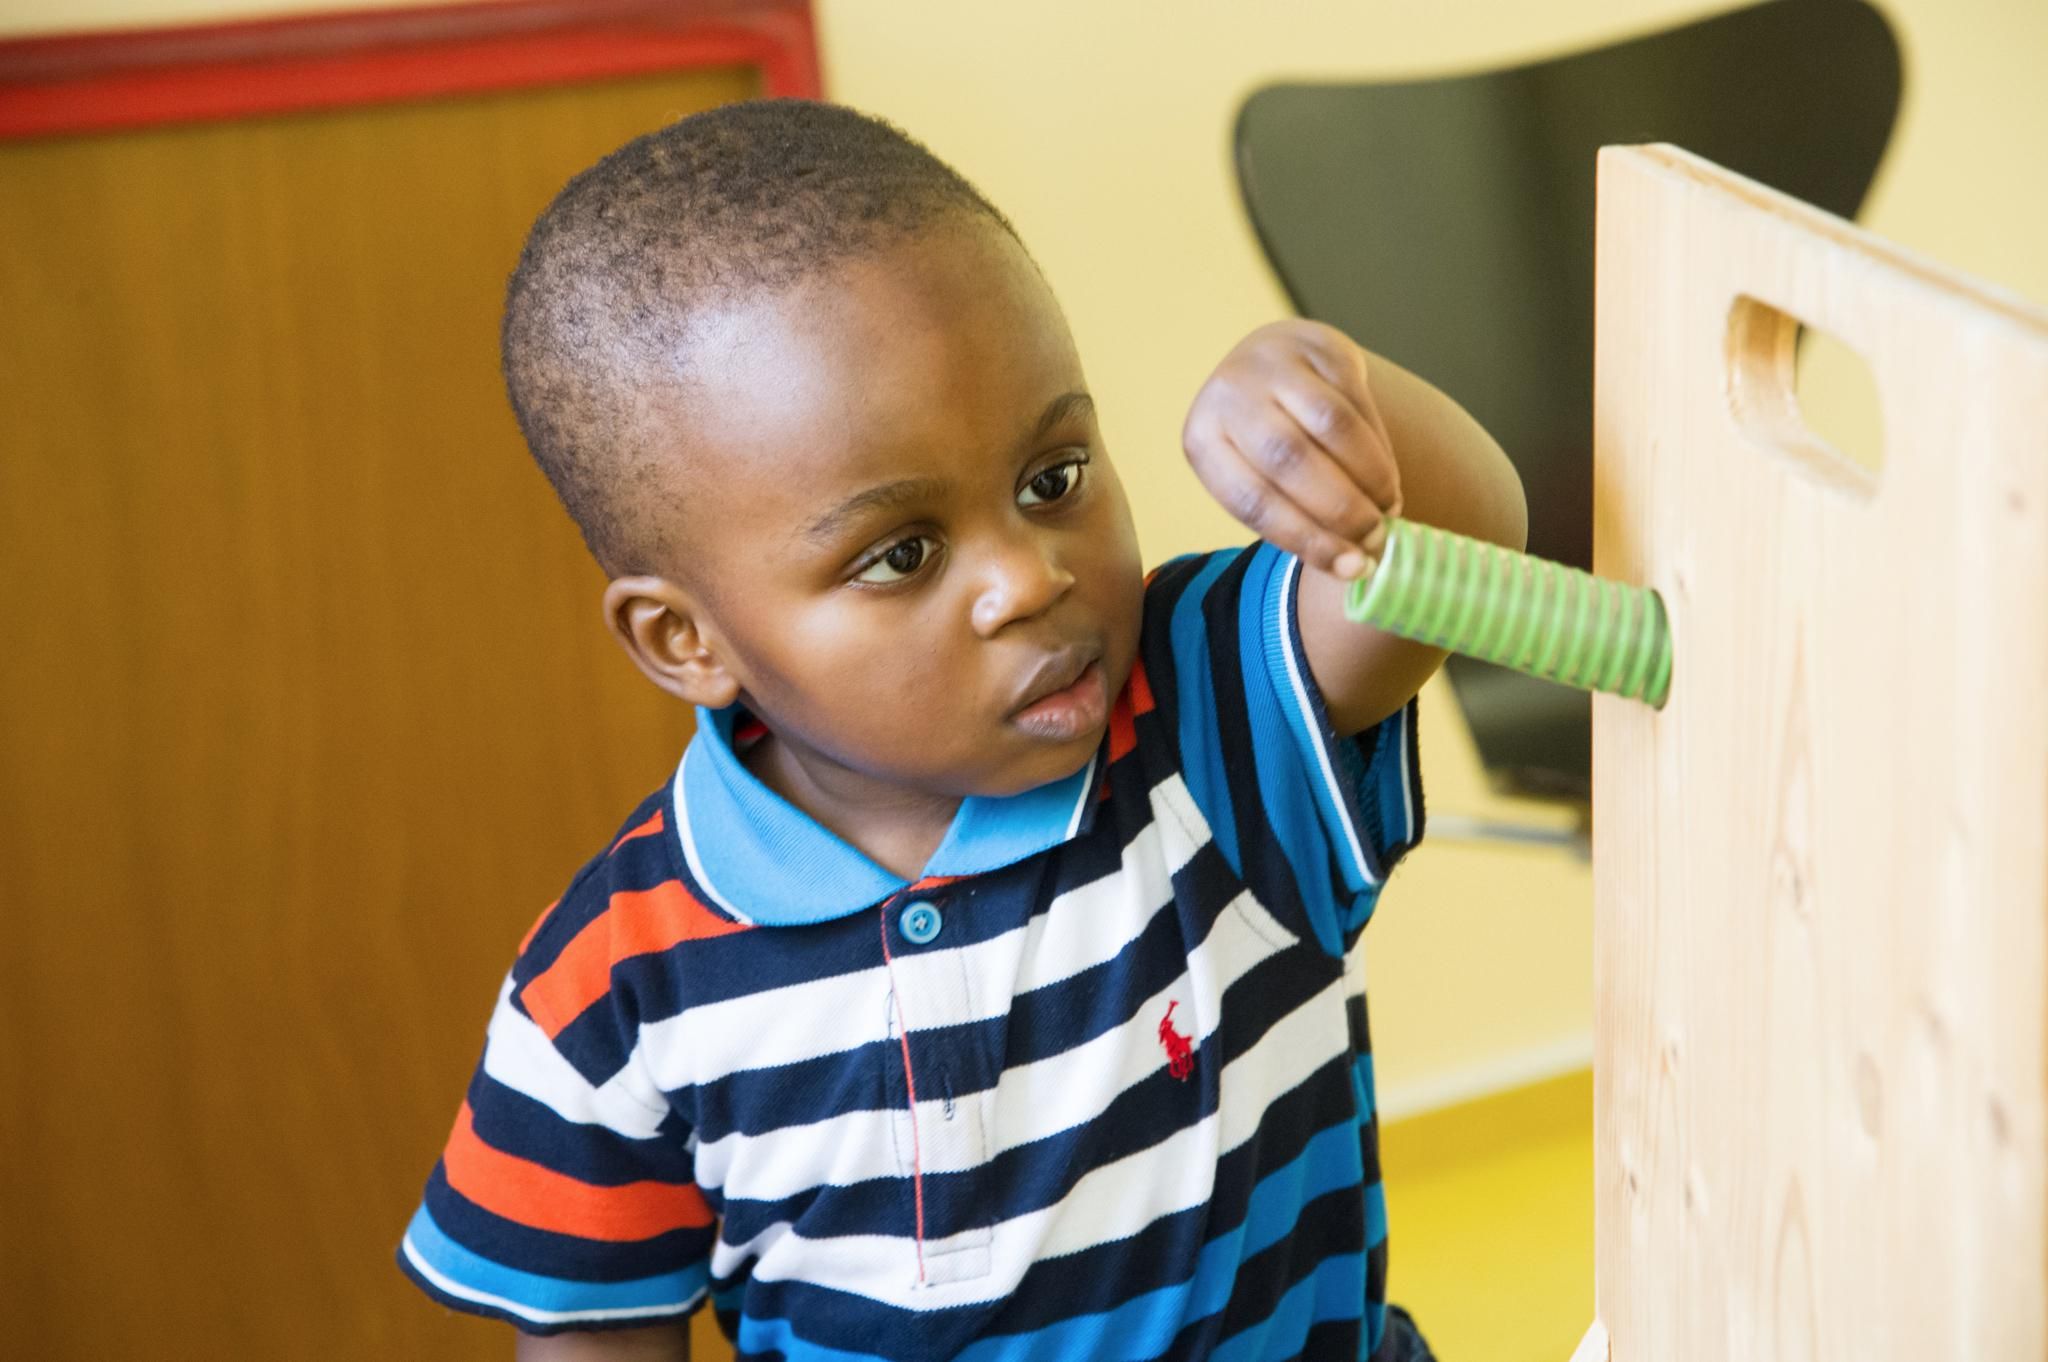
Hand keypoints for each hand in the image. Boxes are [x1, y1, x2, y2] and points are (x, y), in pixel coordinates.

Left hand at [1181, 319, 1401, 579]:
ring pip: (1333, 427)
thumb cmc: (1264, 442)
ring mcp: (1275, 362)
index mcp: (1202, 439)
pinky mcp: (1322, 346)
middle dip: (1341, 511)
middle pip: (1290, 460)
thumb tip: (1355, 567)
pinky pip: (1359, 403)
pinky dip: (1380, 450)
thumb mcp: (1254, 475)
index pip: (1252, 500)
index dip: (1306, 539)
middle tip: (1375, 542)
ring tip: (1386, 512)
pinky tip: (1386, 479)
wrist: (1275, 362)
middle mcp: (1229, 393)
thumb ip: (1291, 517)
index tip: (1352, 569)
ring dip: (1369, 480)